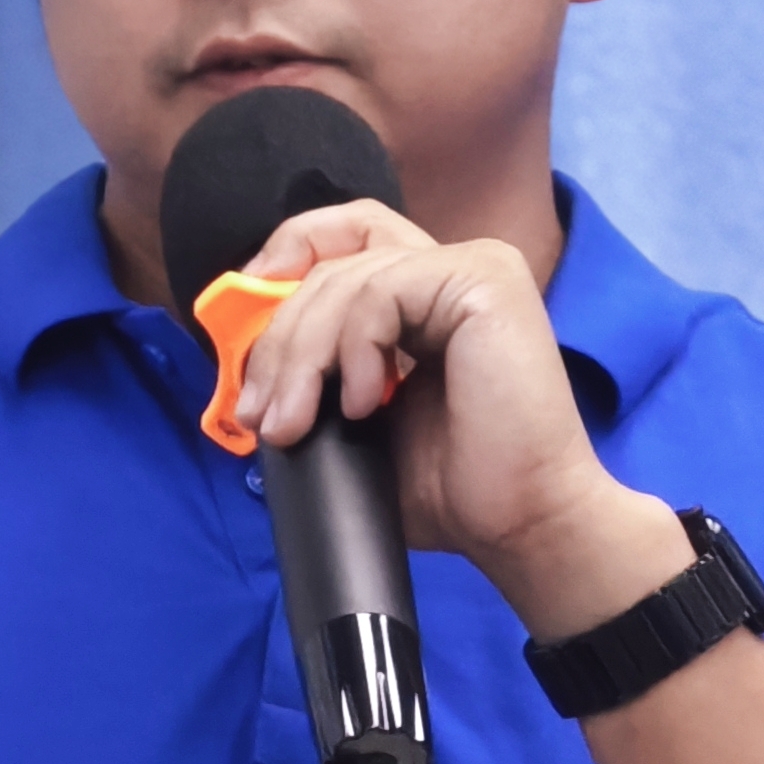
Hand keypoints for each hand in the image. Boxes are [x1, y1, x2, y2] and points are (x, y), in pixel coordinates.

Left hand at [227, 197, 692, 638]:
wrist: (520, 523)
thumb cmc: (454, 487)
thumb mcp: (358, 422)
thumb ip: (317, 380)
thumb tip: (248, 373)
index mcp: (428, 296)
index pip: (343, 240)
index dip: (285, 262)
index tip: (243, 336)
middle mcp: (453, 270)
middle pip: (332, 261)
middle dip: (279, 339)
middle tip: (261, 414)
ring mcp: (473, 267)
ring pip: (346, 279)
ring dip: (303, 358)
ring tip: (298, 425)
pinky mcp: (485, 279)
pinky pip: (380, 291)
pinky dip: (354, 349)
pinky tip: (366, 405)